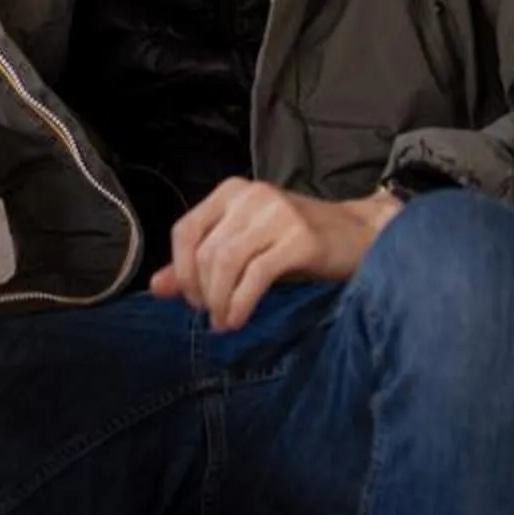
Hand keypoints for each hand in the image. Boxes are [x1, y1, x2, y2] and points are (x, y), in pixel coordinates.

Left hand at [149, 180, 400, 330]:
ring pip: (226, 262)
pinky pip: (256, 275)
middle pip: (206, 251)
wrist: (358, 235)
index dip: (181, 270)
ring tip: (224, 322)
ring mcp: (277, 214)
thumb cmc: (296, 241)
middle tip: (211, 315)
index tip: (190, 299)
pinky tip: (239, 318)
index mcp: (231, 192)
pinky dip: (241, 302)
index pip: (186, 229)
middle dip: (201, 291)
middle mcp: (251, 196)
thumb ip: (200, 263)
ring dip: (219, 300)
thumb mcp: (245, 247)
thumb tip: (156, 287)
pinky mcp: (300, 238)